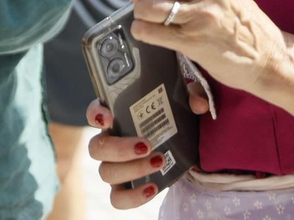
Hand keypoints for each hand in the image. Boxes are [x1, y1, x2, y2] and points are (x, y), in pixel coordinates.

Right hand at [85, 82, 210, 208]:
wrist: (183, 145)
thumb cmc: (175, 117)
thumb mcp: (184, 102)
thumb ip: (192, 95)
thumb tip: (198, 104)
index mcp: (118, 116)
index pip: (95, 112)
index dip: (95, 114)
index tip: (108, 117)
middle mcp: (110, 141)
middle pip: (96, 147)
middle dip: (119, 148)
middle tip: (147, 145)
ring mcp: (114, 166)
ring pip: (106, 173)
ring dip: (132, 170)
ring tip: (159, 162)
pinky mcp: (124, 187)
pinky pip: (118, 199)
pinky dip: (133, 196)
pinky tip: (153, 188)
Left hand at [123, 0, 286, 96]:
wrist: (268, 57)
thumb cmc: (241, 23)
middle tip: (139, 0)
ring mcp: (202, 15)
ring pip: (149, 5)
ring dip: (139, 12)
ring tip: (145, 17)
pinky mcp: (195, 41)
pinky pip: (152, 32)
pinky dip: (141, 30)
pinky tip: (146, 32)